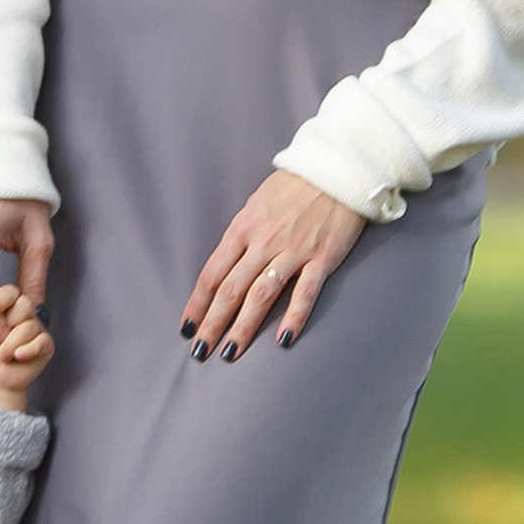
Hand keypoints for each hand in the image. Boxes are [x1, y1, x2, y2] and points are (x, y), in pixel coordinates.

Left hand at [0, 279, 54, 408]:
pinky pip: (41, 342)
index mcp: (6, 304)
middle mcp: (24, 313)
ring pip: (30, 326)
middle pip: (24, 304)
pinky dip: (27, 350)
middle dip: (4, 325)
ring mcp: (37, 328)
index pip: (10, 291)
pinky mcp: (46, 345)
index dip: (0, 299)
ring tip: (2, 355)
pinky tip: (17, 356)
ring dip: (10, 344)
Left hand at [181, 170, 366, 360]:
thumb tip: (226, 265)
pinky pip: (304, 293)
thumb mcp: (256, 205)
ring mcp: (292, 252)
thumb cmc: (293, 187)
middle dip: (212, 324)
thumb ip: (242, 235)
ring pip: (261, 296)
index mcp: (242, 229)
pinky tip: (282, 340)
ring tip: (229, 353)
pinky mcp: (321, 258)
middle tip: (200, 351)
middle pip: (231, 290)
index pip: (212, 273)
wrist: (335, 170)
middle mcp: (262, 243)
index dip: (198, 303)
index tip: (187, 327)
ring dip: (243, 327)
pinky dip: (293, 318)